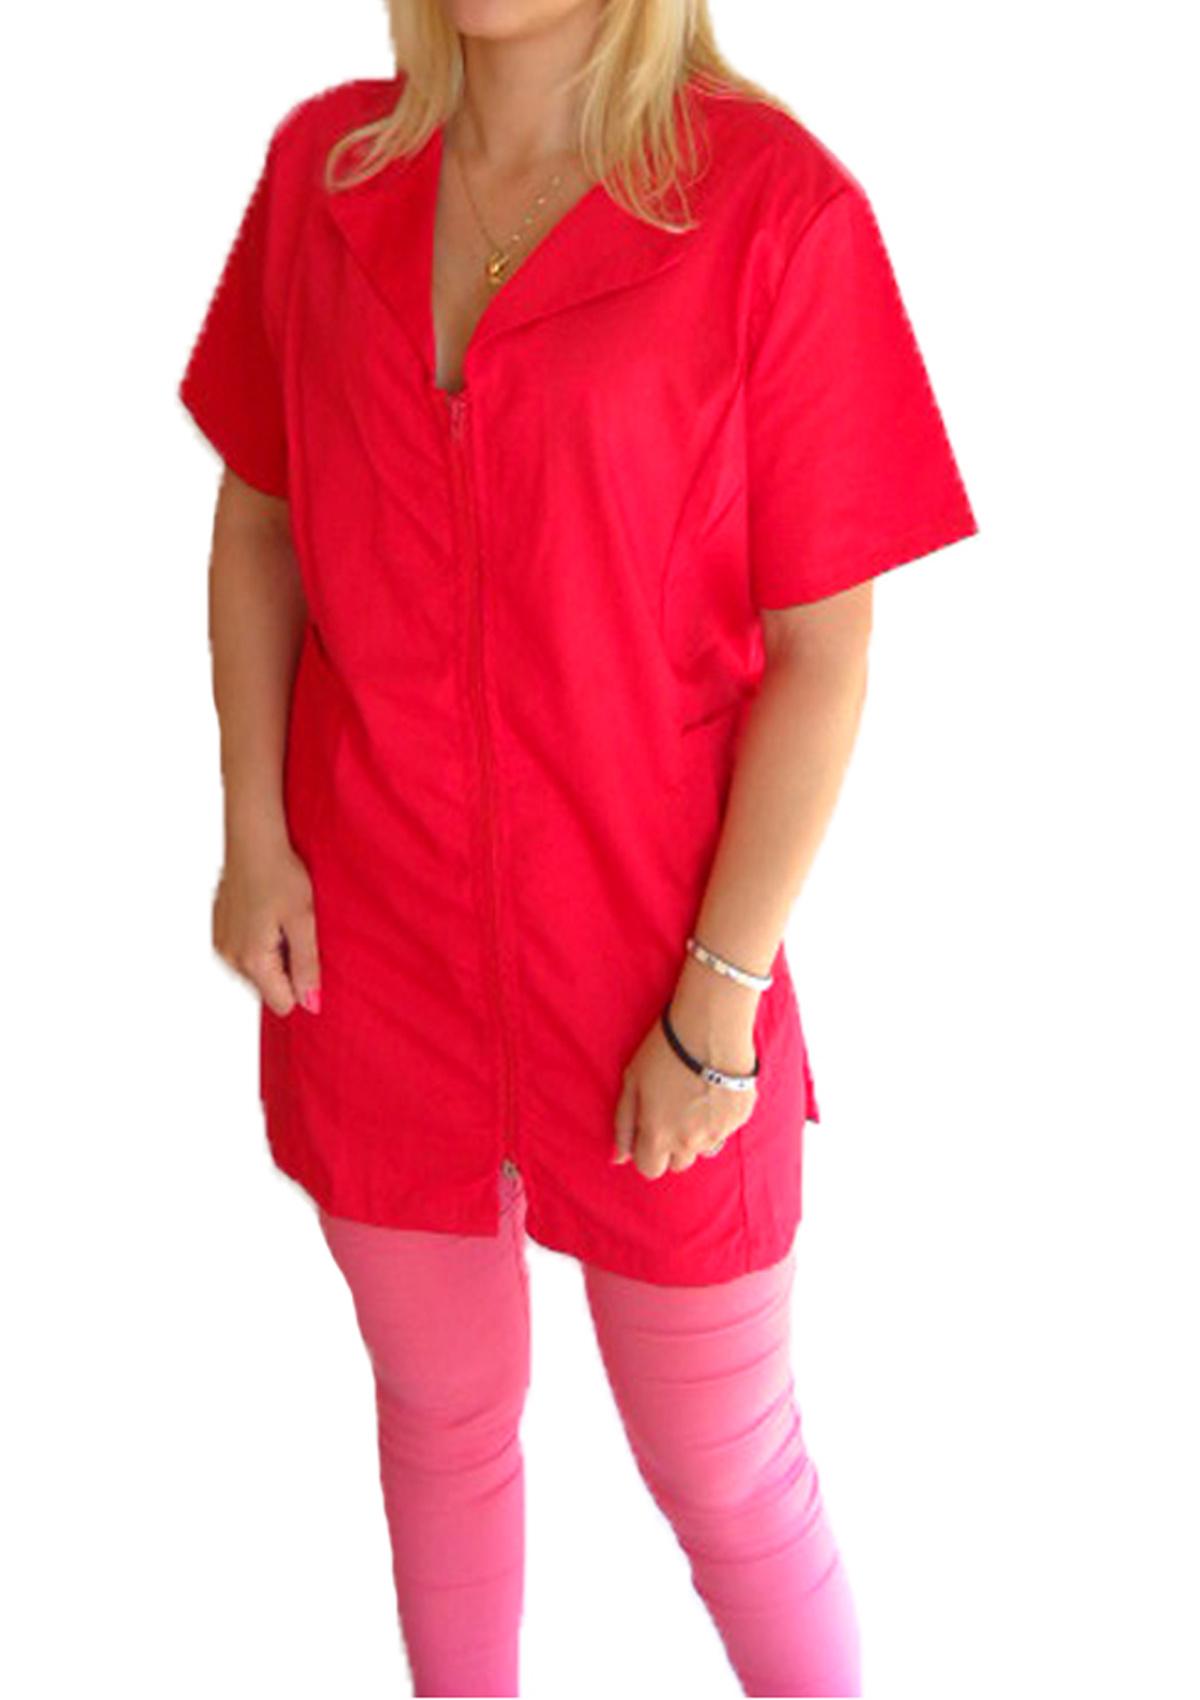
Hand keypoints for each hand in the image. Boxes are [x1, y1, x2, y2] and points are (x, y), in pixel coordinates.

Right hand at [212, 836, 322, 1017]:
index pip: (282, 1003)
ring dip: (273, 954)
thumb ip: (307, 966)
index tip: (307, 954)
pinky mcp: (220, 931)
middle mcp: (230, 958)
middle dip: (287, 969)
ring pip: (257, 971)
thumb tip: (310, 1003)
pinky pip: (245, 953)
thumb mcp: (304, 921)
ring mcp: (222, 945)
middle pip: (268, 989)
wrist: (253, 840)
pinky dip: (259, 941)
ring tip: (280, 920)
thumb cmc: (281, 875)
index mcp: (252, 960)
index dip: (302, 986)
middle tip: (294, 931)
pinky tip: (267, 913)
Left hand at [612, 958, 759, 1178]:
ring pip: (703, 1149)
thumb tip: (618, 1158)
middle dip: (672, 1146)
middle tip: (672, 1113)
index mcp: (658, 1136)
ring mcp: (718, 1132)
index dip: (646, 1152)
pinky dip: (718, 1118)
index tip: (649, 1130)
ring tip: (693, 1100)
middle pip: (678, 1164)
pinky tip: (713, 1090)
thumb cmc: (664, 1051)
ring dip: (696, 1135)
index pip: (650, 1170)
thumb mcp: (632, 1083)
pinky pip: (725, 1130)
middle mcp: (689, 1142)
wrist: (710, 1027)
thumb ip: (623, 1124)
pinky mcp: (740, 1118)